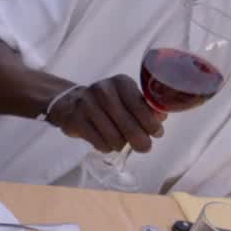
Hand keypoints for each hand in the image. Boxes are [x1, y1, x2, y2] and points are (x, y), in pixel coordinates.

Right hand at [47, 75, 165, 153]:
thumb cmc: (105, 103)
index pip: (140, 106)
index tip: (157, 133)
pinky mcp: (75, 120)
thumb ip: (144, 107)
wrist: (69, 103)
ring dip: (121, 145)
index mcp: (121, 83)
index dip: (151, 123)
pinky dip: (106, 147)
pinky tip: (107, 145)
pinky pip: (98, 141)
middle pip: (128, 123)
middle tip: (145, 147)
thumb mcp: (125, 98)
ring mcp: (87, 105)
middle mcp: (104, 90)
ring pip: (113, 136)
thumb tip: (161, 118)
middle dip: (140, 139)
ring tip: (122, 145)